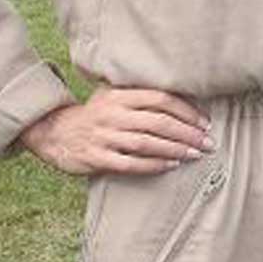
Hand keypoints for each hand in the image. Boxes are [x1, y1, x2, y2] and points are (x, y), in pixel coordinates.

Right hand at [18, 87, 211, 176]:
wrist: (54, 132)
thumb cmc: (96, 114)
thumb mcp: (113, 96)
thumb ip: (142, 95)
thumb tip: (187, 101)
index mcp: (119, 95)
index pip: (161, 98)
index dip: (187, 111)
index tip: (205, 122)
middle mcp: (112, 114)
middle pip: (158, 122)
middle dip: (188, 134)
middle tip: (209, 143)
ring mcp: (103, 137)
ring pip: (147, 143)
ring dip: (175, 150)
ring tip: (195, 155)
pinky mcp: (96, 158)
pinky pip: (130, 163)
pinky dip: (153, 165)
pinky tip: (171, 166)